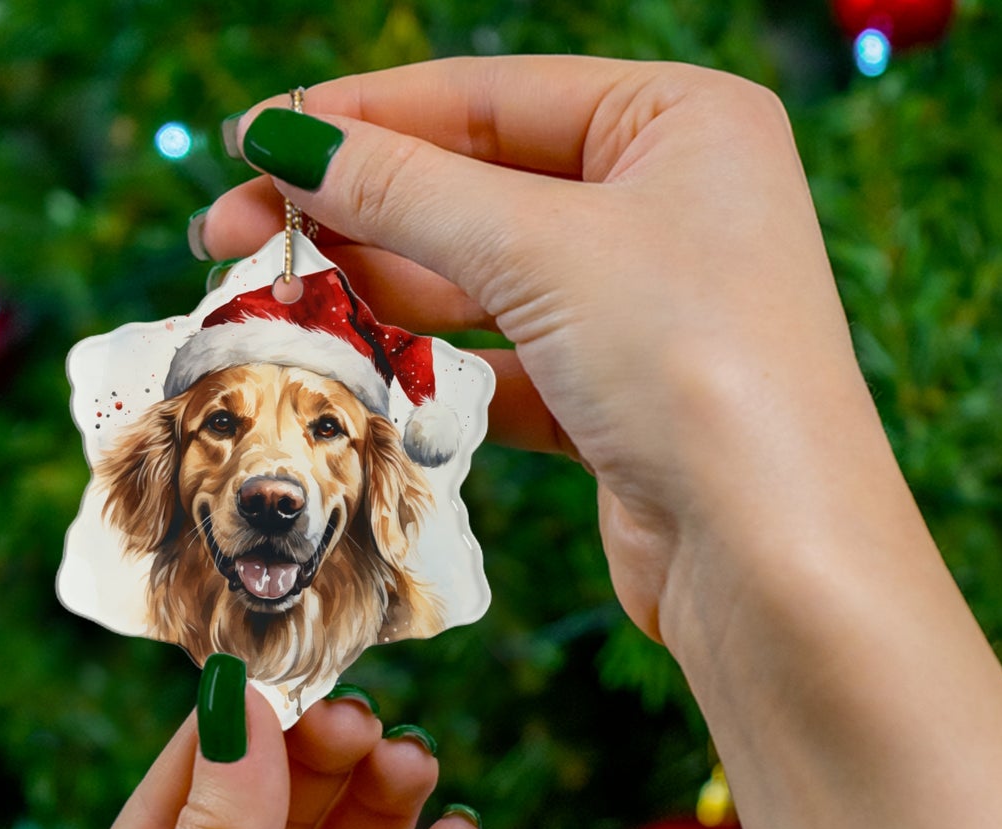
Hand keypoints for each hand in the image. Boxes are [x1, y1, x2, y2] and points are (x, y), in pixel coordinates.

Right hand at [200, 57, 892, 645]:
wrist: (772, 557)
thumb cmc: (693, 365)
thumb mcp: (542, 249)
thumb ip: (406, 189)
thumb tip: (285, 141)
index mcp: (680, 122)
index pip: (488, 98)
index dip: (360, 119)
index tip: (251, 142)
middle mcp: (669, 205)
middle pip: (476, 189)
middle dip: (354, 213)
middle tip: (230, 236)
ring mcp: (644, 309)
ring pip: (483, 283)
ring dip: (380, 294)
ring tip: (275, 303)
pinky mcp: (618, 402)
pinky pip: (504, 365)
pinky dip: (436, 372)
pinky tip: (359, 373)